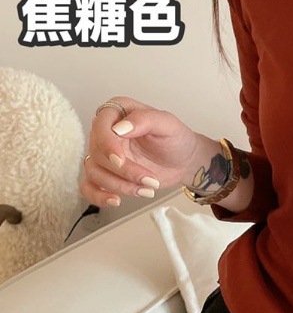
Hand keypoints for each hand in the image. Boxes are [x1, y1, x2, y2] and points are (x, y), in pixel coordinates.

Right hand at [81, 97, 204, 206]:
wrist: (184, 161)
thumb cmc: (176, 139)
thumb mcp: (167, 124)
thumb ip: (145, 120)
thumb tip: (120, 128)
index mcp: (118, 112)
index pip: (100, 125)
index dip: (107, 145)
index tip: (120, 160)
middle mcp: (106, 132)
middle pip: (97, 153)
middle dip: (124, 171)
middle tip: (149, 179)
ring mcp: (104, 155)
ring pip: (94, 172)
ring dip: (120, 185)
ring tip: (147, 189)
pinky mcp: (107, 174)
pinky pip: (89, 186)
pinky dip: (98, 196)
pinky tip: (115, 200)